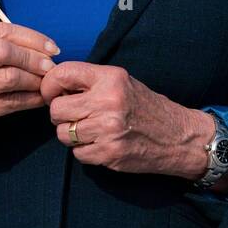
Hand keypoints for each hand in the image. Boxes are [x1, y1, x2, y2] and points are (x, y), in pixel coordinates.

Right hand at [0, 22, 56, 160]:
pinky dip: (31, 99)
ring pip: (10, 76)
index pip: (1, 30)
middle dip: (34, 57)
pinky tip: (40, 99)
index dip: (32, 38)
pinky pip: (12, 101)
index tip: (52, 48)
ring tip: (45, 83)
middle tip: (51, 66)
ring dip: (35, 80)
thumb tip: (42, 47)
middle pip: (5, 50)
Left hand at [43, 61, 213, 178]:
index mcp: (111, 78)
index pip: (63, 74)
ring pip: (63, 133)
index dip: (49, 86)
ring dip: (72, 135)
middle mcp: (109, 101)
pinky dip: (85, 151)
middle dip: (60, 115)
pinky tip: (101, 144)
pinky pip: (77, 153)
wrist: (177, 136)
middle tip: (74, 116)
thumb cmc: (146, 107)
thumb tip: (52, 87)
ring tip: (91, 131)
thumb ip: (90, 82)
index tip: (53, 94)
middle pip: (57, 109)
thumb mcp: (122, 83)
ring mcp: (109, 129)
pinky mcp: (109, 153)